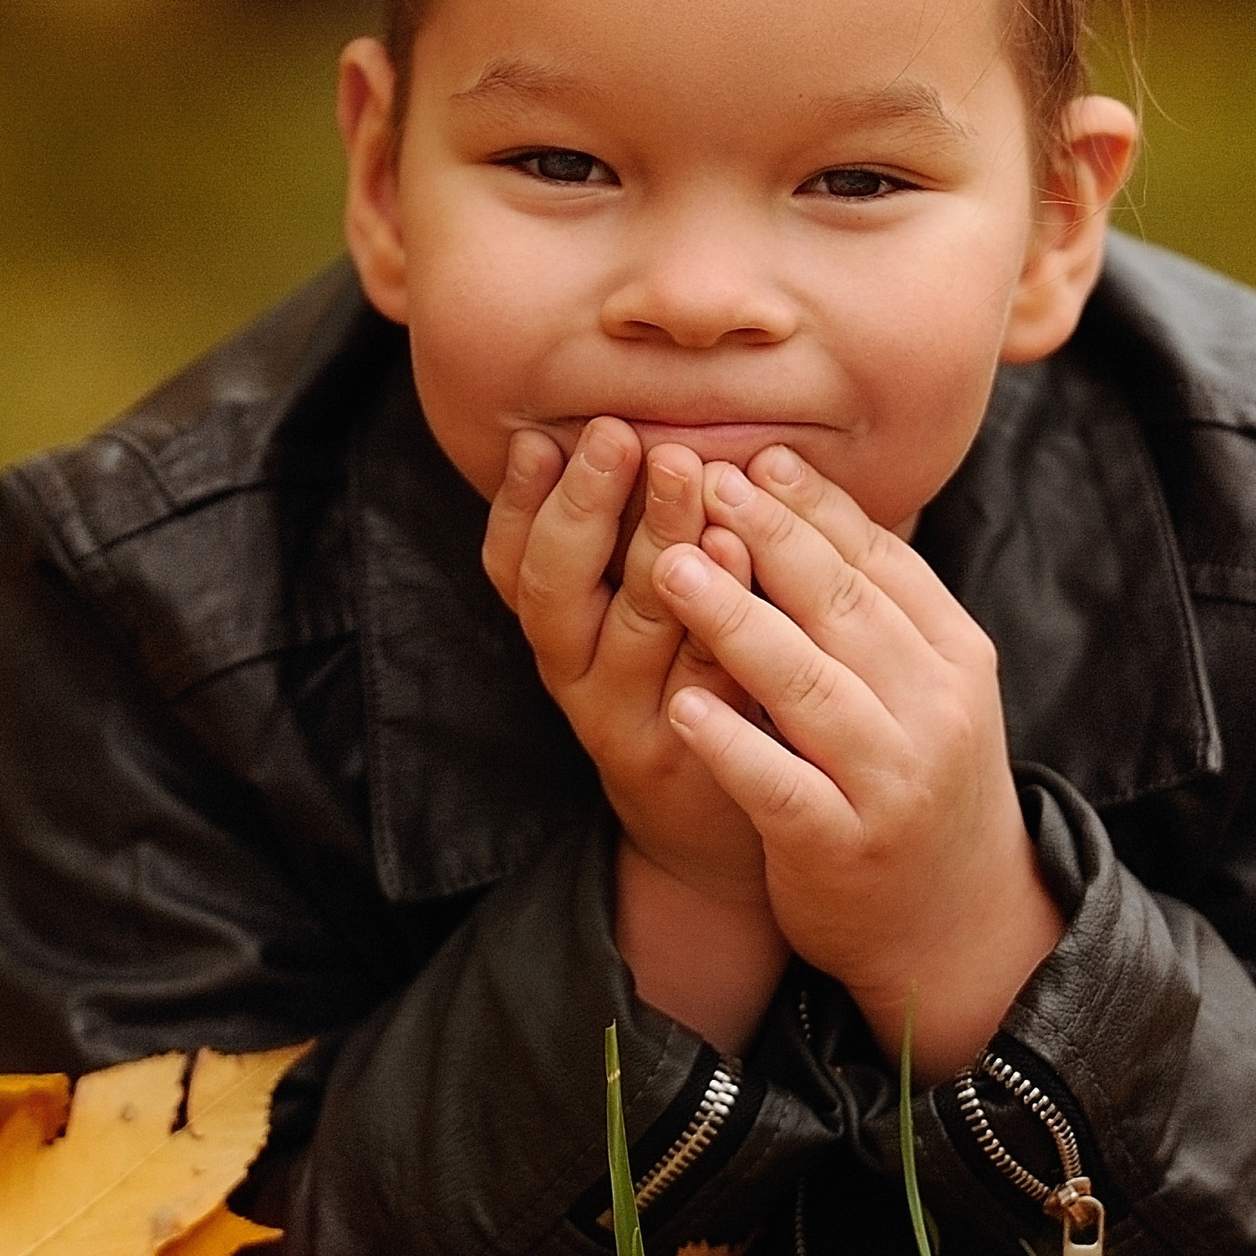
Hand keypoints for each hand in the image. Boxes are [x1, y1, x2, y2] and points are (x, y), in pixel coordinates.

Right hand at [483, 420, 786, 1048]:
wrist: (721, 837)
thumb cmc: (688, 693)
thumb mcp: (638, 617)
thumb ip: (634, 538)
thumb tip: (645, 418)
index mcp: (559, 634)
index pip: (513, 565)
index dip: (520, 503)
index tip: (540, 437)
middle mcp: (579, 678)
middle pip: (560, 588)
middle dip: (584, 505)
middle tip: (618, 433)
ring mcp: (637, 721)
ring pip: (635, 625)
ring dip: (656, 541)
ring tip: (686, 469)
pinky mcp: (699, 755)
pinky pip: (708, 675)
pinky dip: (720, 610)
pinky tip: (742, 552)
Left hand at [654, 447, 1064, 1080]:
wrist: (955, 923)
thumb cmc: (916, 780)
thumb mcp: (923, 687)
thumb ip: (873, 605)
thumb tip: (795, 495)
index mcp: (955, 655)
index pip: (881, 560)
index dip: (813, 505)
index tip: (749, 454)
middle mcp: (936, 711)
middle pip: (842, 606)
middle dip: (768, 537)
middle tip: (698, 477)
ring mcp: (893, 782)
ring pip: (809, 686)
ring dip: (735, 621)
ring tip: (669, 566)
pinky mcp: (844, 846)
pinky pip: (781, 785)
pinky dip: (732, 744)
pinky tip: (684, 705)